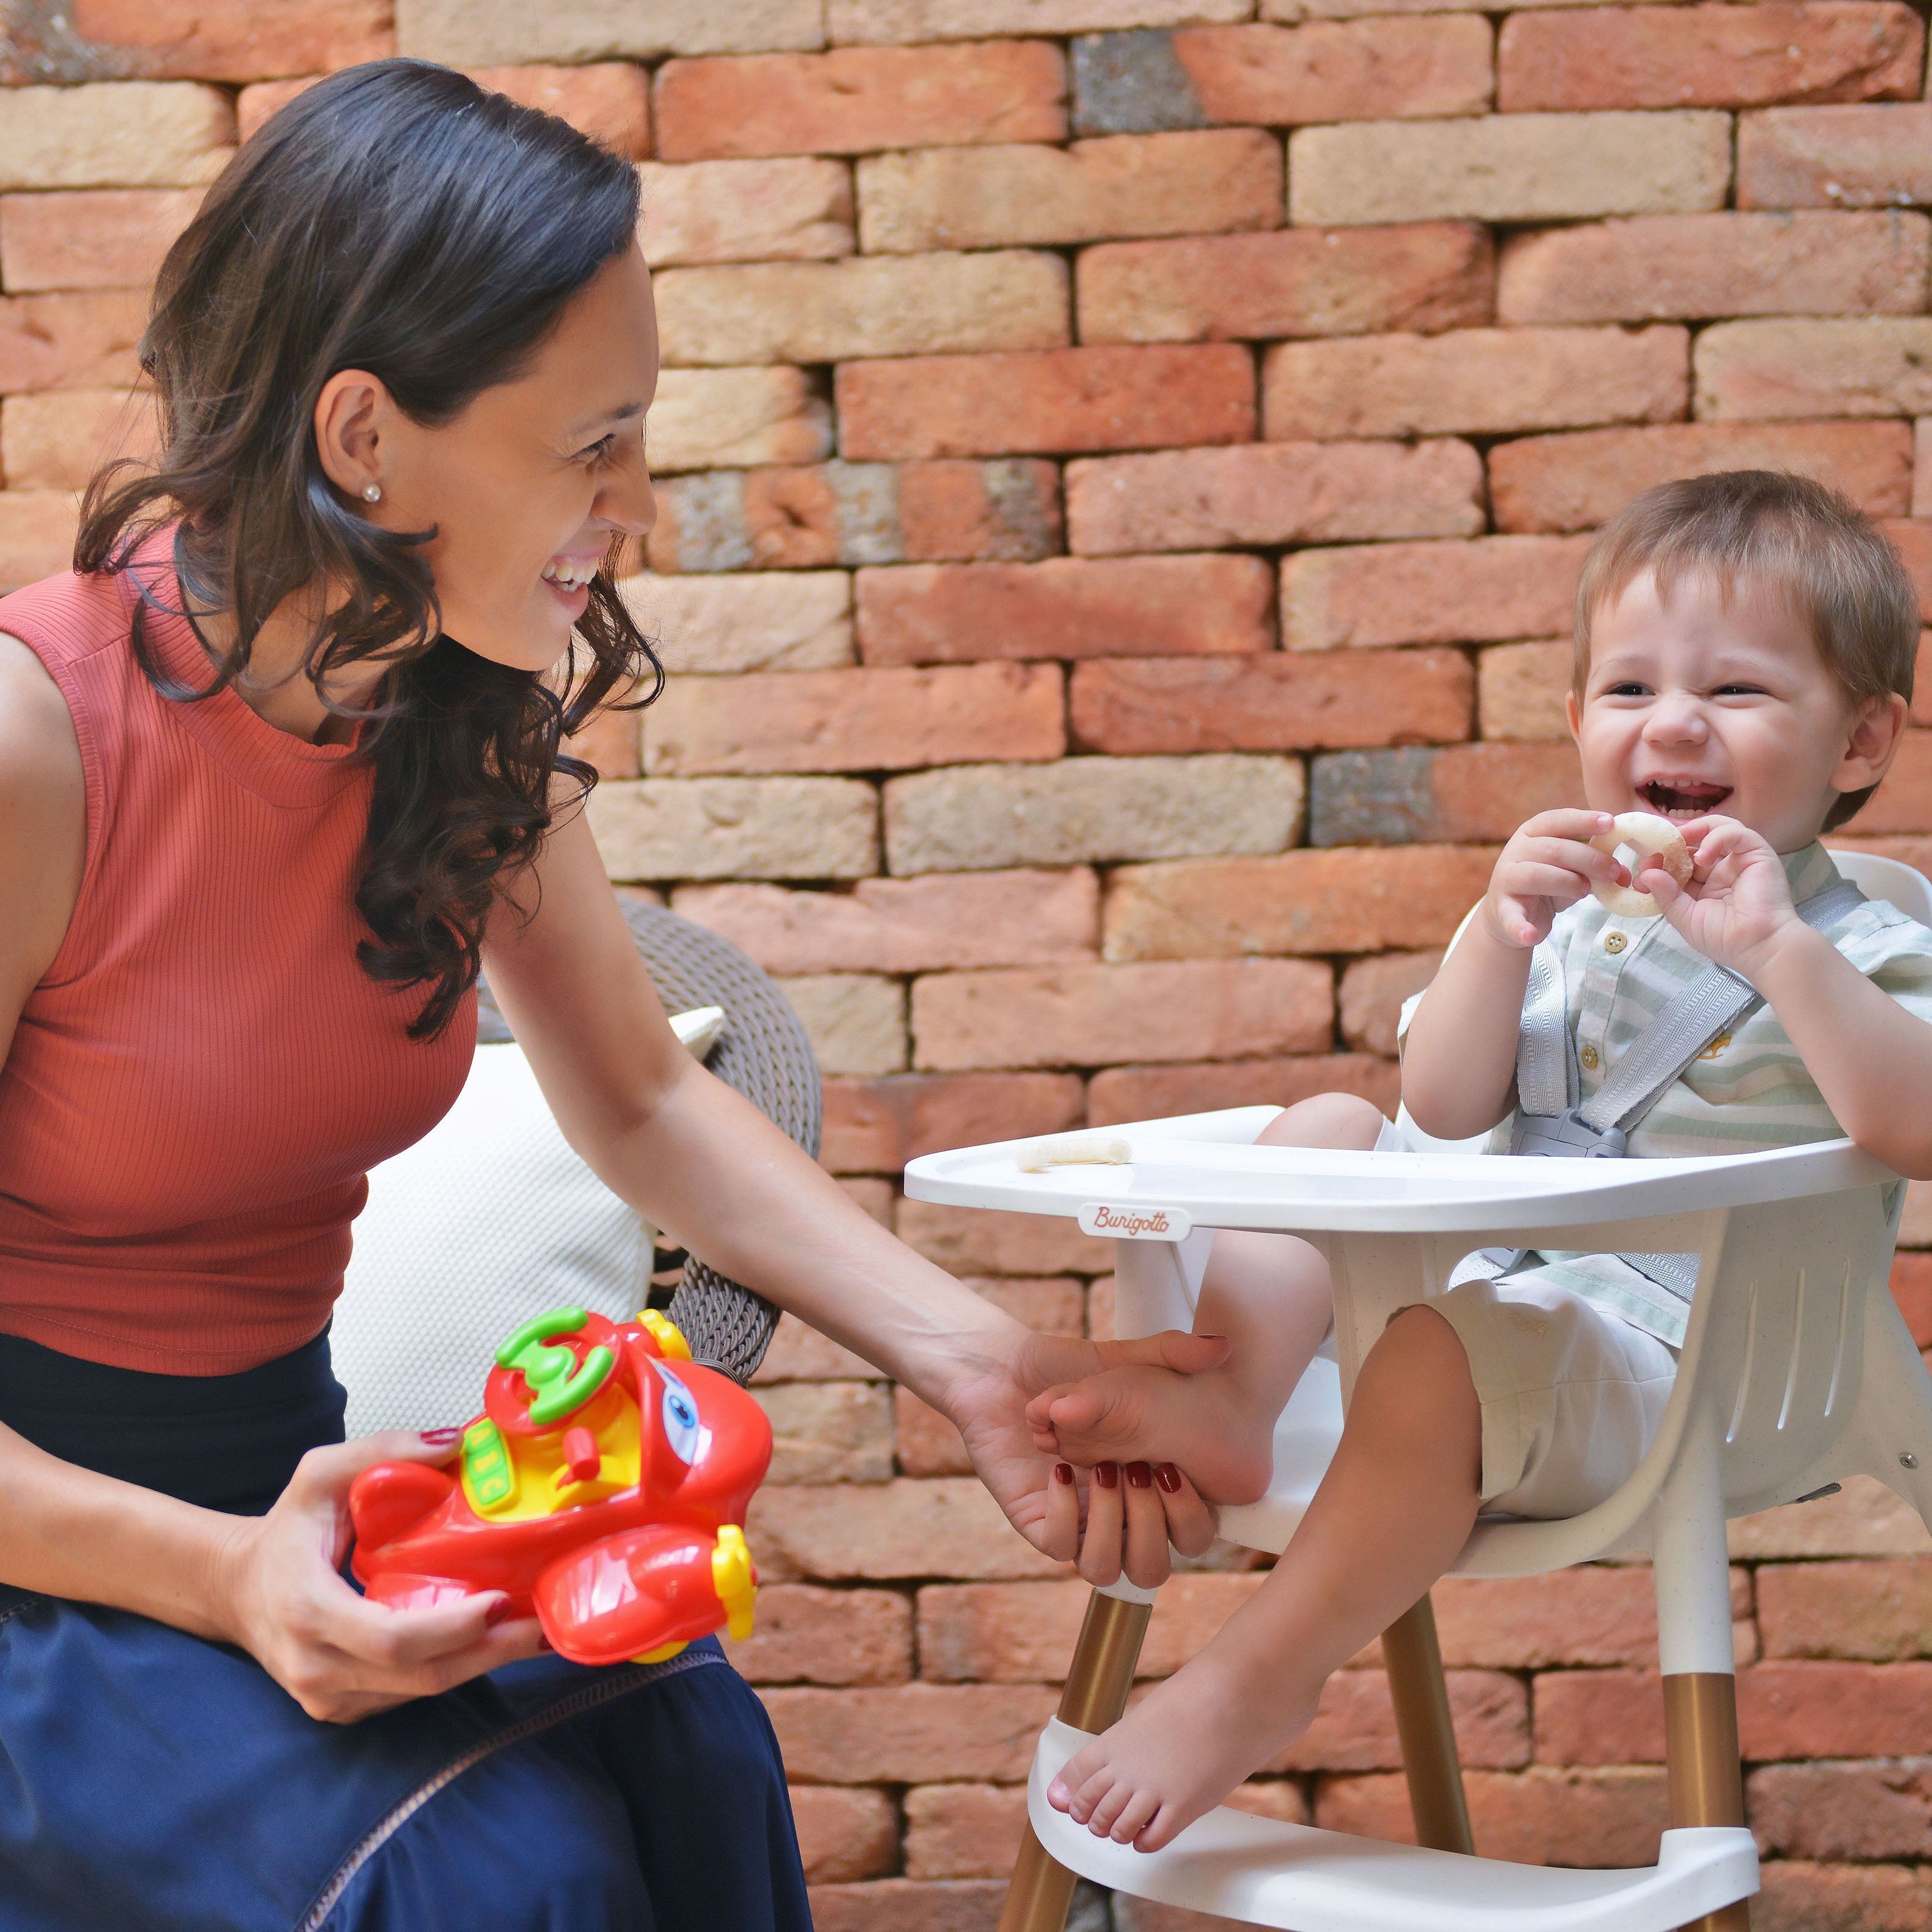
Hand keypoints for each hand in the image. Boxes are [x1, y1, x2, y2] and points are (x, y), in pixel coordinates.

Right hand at [208, 1432, 544, 1722]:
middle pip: (420, 1676)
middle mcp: (315, 1667)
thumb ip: (382, 1451)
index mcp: (307, 1611)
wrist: (236, 1591)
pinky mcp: (343, 1708)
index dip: (450, 1627)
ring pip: (420, 1692)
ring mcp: (327, 1698)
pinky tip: (489, 1643)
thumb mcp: (320, 1475)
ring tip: (531, 1631)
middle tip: (543, 1625)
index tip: (499, 1600)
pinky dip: (453, 1670)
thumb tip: (454, 1444)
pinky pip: (408, 1696)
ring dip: (480, 1664)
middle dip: (489, 1653)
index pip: (388, 1638)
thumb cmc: (285, 1532)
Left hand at [937, 1329, 1223, 1587]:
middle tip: (1136, 1471)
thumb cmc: (1064, 1367)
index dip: (1192, 1517)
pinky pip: (1059, 1546)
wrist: (999, 1368)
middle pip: (1153, 1568)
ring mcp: (1078, 1522)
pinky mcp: (1037, 1522)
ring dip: (1109, 1526)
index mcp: (1151, 1486)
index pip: (1193, 1535)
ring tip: (1101, 1472)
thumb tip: (1221, 1346)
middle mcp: (1118, 1514)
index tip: (1174, 1469)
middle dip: (1150, 1526)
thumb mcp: (1121, 1359)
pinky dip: (1063, 1512)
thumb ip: (1172, 1353)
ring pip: (1106, 1569)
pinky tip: (1058, 1468)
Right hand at [1481, 809, 1627, 949]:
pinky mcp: (1502, 910)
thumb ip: (1595, 867)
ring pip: (1535, 875)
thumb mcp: (1572, 869)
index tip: (1610, 824)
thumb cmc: (1547, 884)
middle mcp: (1514, 851)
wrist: (1511, 914)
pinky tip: (1532, 935)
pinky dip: (1521, 927)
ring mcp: (1505, 880)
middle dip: (1588, 858)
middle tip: (1612, 871)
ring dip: (1566, 882)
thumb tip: (1624, 875)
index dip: (1583, 820)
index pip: (1557, 820)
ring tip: (1585, 892)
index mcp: (1531, 833)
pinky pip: (1511, 917)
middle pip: (1553, 849)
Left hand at [1645, 815, 1799, 978]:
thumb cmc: (1725, 938)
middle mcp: (1722, 869)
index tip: (1642, 872)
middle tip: (1653, 856)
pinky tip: (1701, 856)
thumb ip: (1666, 896)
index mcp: (1705, 884)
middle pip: (1695, 842)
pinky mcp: (1757, 853)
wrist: (1759, 947)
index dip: (1660, 862)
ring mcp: (1739, 860)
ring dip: (1693, 832)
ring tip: (1675, 844)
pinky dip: (1715, 837)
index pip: (1679, 862)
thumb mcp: (1686, 918)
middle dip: (1670, 847)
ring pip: (1717, 829)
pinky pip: (1736, 832)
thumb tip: (1646, 874)